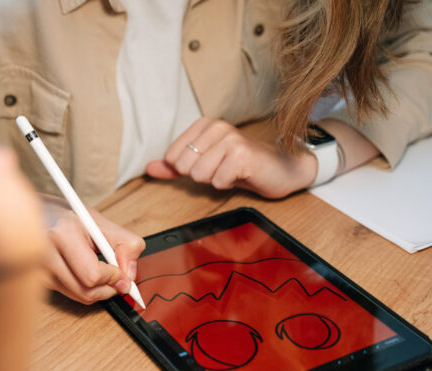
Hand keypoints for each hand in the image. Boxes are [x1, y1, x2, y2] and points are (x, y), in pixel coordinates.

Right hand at [41, 195, 144, 304]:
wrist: (24, 214)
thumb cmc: (60, 215)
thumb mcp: (95, 220)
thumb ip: (122, 242)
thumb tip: (130, 272)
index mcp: (62, 235)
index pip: (93, 274)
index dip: (115, 277)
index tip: (123, 272)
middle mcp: (46, 255)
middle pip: (87, 292)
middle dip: (109, 288)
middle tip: (118, 277)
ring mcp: (38, 272)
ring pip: (79, 297)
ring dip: (98, 289)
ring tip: (100, 270)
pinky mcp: (37, 282)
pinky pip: (69, 294)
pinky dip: (83, 287)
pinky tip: (82, 271)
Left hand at [146, 117, 317, 198]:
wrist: (282, 168)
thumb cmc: (242, 165)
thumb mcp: (205, 163)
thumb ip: (175, 166)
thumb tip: (149, 168)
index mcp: (204, 124)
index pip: (172, 157)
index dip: (188, 169)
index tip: (209, 163)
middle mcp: (217, 127)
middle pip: (185, 166)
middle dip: (202, 176)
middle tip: (222, 169)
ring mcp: (230, 139)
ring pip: (200, 175)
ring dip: (216, 180)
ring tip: (232, 171)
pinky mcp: (242, 155)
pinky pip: (218, 182)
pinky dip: (229, 184)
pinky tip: (241, 175)